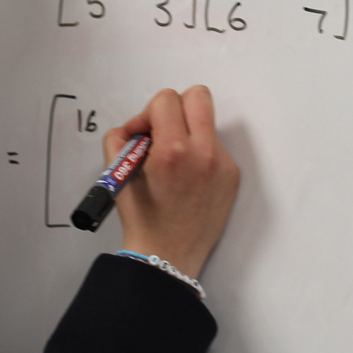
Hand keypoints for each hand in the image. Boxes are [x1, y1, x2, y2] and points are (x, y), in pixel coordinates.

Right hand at [103, 85, 240, 279]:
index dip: (147, 113)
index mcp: (174, 150)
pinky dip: (200, 152)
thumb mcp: (119, 175)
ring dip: (188, 130)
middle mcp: (204, 152)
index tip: (142, 134)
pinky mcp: (232, 176)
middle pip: (198, 96)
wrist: (169, 256)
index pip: (167, 99)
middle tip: (162, 131)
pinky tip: (186, 176)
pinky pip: (216, 146)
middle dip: (176, 108)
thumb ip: (120, 140)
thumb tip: (132, 127)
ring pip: (208, 122)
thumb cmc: (144, 220)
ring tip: (173, 159)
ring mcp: (223, 164)